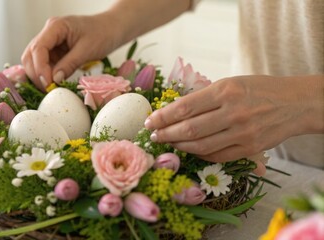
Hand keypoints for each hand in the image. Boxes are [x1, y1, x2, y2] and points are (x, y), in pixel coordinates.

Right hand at [21, 14, 120, 90]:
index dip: (40, 68)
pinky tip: (54, 84)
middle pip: (30, 55)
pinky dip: (47, 75)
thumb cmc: (103, 34)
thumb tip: (54, 80)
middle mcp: (49, 33)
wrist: (112, 29)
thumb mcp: (87, 50)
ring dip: (40, 76)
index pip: (38, 48)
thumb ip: (69, 64)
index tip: (48, 83)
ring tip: (51, 88)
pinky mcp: (54, 52)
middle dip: (36, 74)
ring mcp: (50, 43)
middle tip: (47, 89)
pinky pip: (45, 65)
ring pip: (34, 61)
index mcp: (55, 26)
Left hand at [144, 75, 316, 163]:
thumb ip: (204, 97)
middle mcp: (233, 112)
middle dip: (165, 134)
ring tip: (167, 143)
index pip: (185, 107)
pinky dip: (198, 154)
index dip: (163, 117)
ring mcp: (242, 132)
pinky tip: (188, 149)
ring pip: (200, 146)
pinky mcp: (249, 148)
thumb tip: (173, 111)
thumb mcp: (230, 83)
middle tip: (153, 136)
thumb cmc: (258, 89)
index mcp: (225, 90)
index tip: (149, 122)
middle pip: (189, 129)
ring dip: (179, 146)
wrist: (295, 103)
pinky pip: (216, 156)